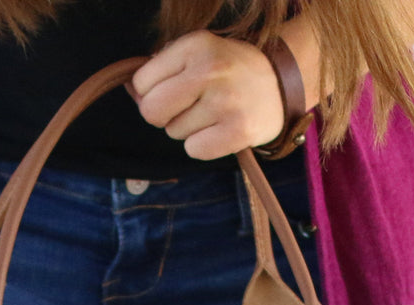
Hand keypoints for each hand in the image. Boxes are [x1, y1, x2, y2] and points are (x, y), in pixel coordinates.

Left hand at [130, 30, 284, 160]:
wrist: (282, 83)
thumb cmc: (229, 70)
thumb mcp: (198, 53)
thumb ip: (162, 68)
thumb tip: (131, 90)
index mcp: (196, 45)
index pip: (142, 82)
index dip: (151, 92)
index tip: (172, 90)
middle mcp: (210, 71)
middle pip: (152, 112)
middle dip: (162, 115)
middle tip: (185, 108)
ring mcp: (225, 103)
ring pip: (174, 132)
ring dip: (187, 129)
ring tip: (213, 113)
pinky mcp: (237, 132)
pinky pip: (193, 150)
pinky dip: (202, 145)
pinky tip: (219, 130)